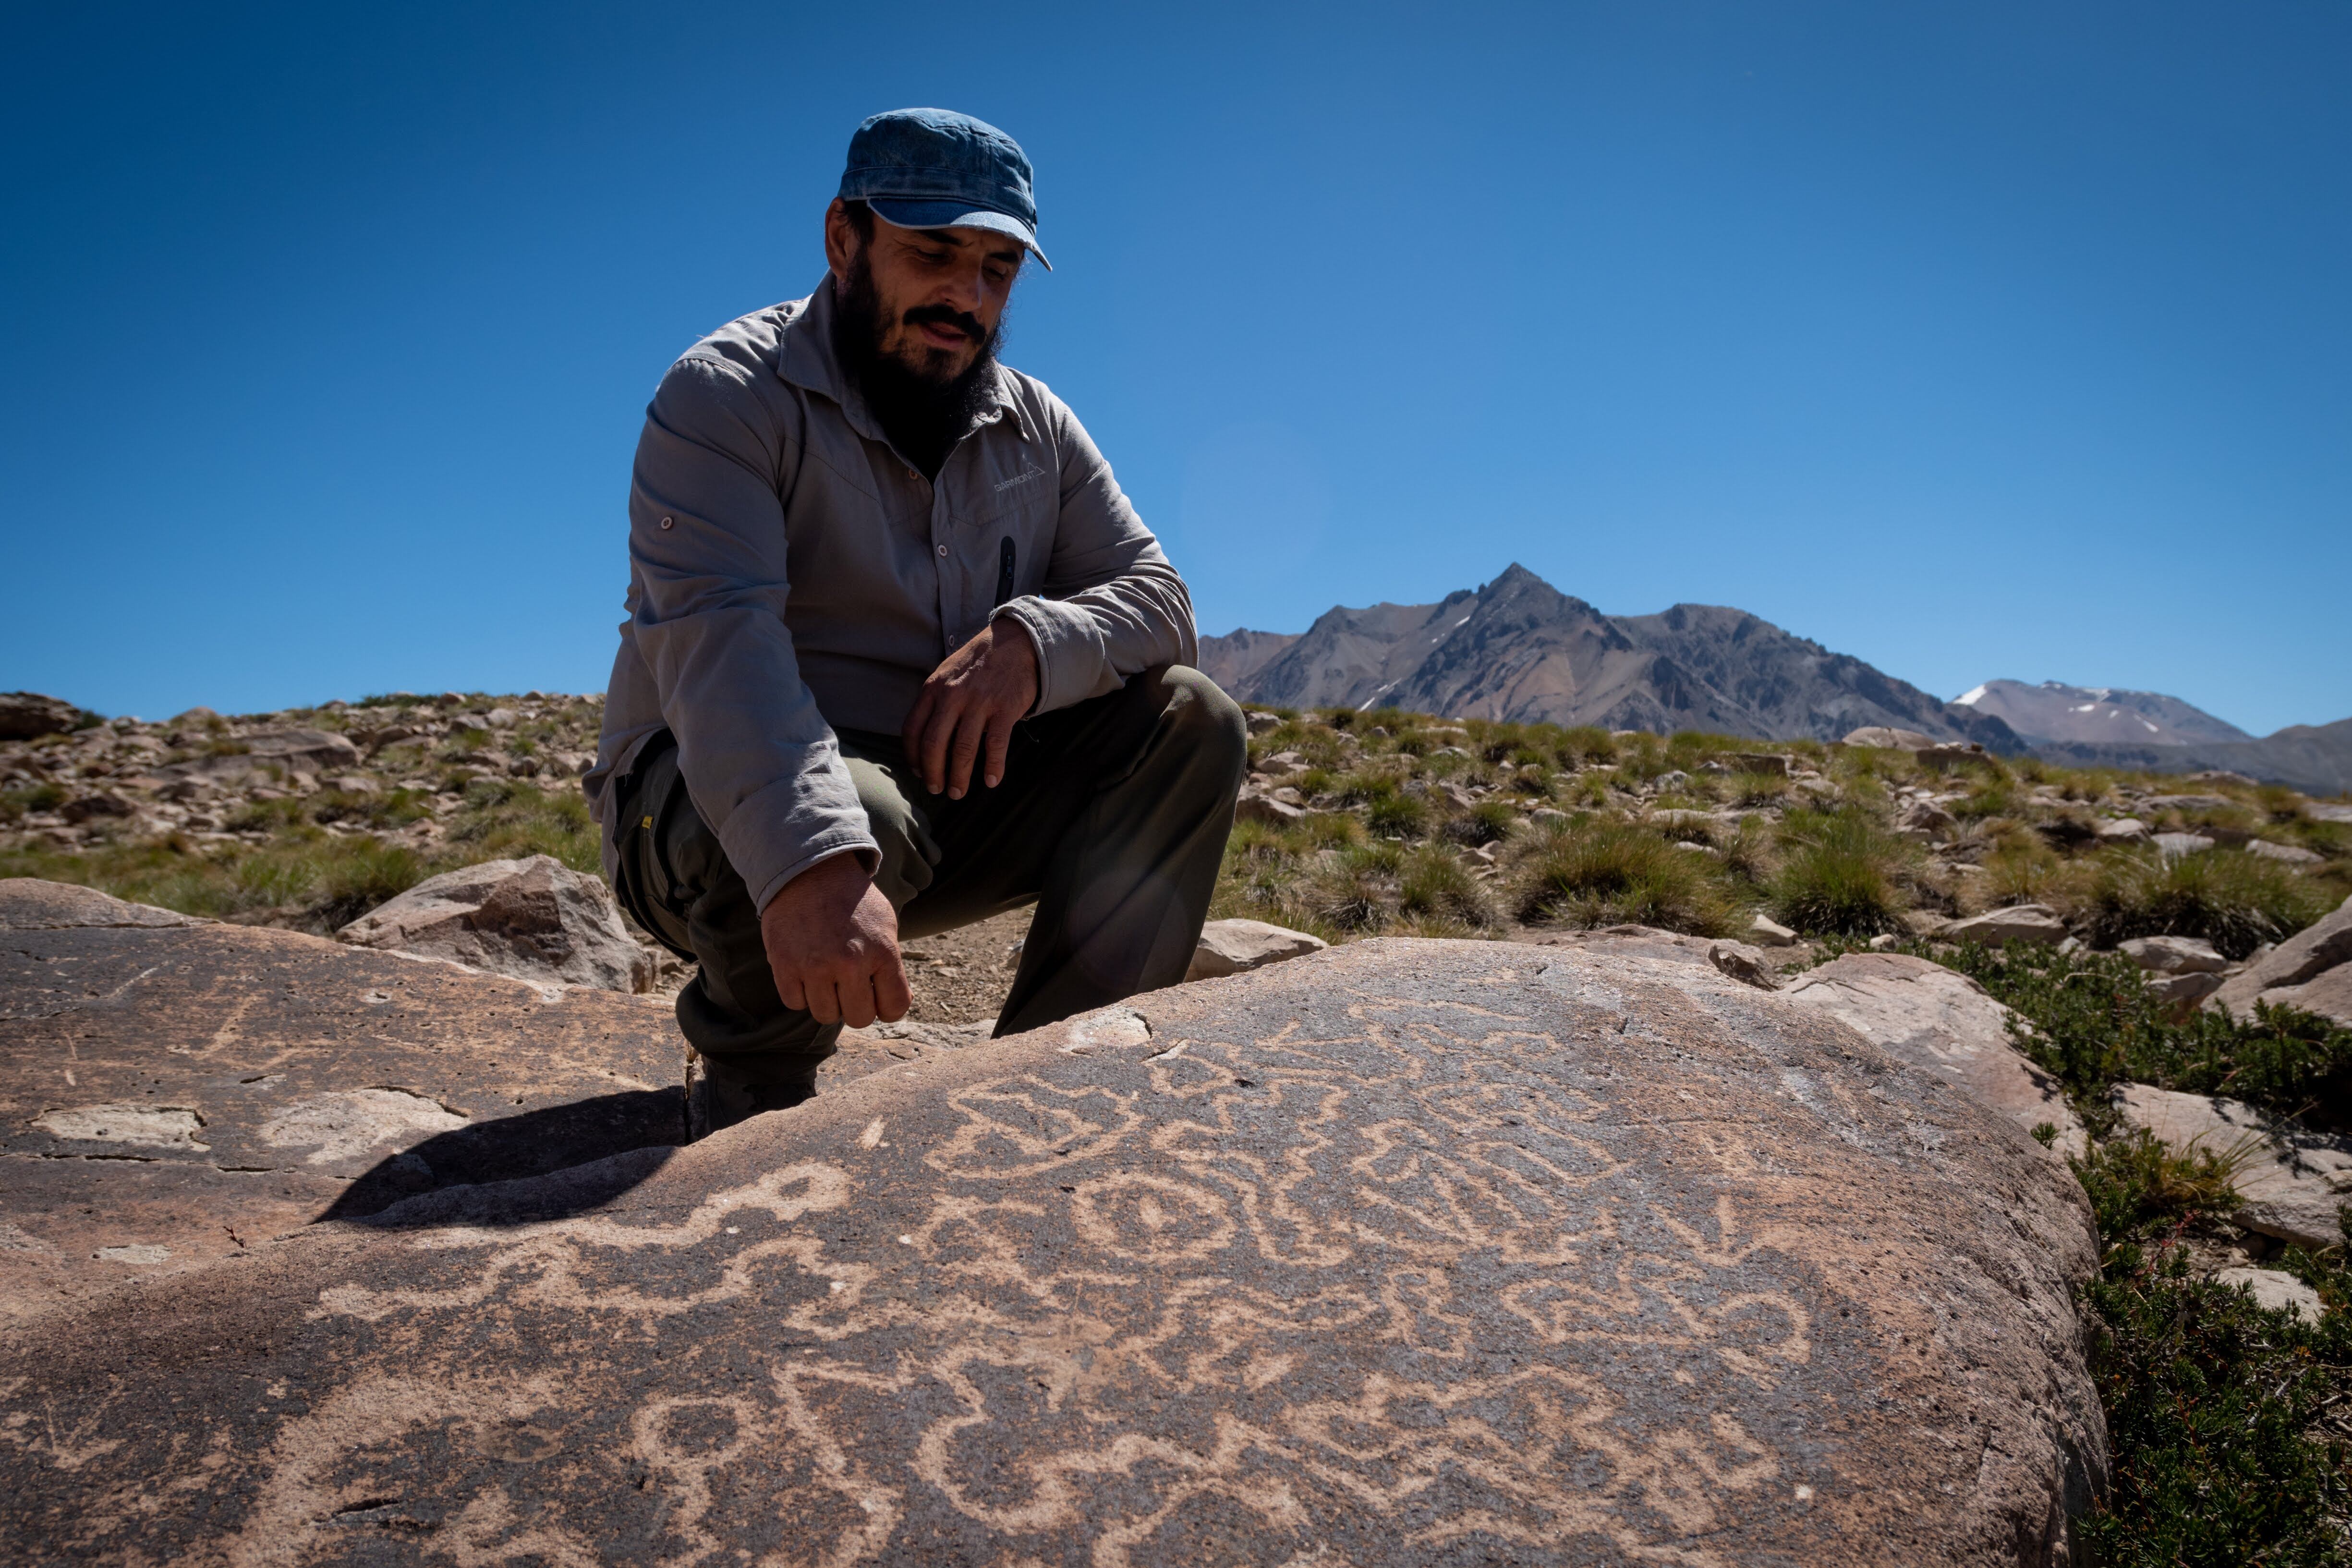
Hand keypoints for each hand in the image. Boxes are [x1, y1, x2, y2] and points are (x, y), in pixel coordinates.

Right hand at [758, 854, 909, 1027]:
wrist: (811, 871)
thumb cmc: (854, 902)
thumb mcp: (886, 925)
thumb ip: (892, 966)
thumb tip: (892, 1006)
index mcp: (883, 952)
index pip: (894, 1008)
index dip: (887, 1008)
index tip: (879, 997)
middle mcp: (850, 962)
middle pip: (859, 1018)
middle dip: (856, 1006)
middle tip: (850, 986)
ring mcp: (815, 965)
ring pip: (825, 1015)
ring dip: (828, 1001)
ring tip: (827, 975)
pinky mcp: (784, 964)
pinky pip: (795, 1002)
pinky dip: (800, 993)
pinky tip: (806, 971)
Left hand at [901, 615, 1039, 798]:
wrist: (1014, 643)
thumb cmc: (978, 663)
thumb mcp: (946, 674)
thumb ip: (934, 701)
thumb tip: (924, 739)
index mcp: (933, 688)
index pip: (913, 730)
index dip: (912, 757)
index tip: (918, 772)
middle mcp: (952, 696)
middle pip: (934, 744)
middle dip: (933, 773)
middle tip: (936, 790)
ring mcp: (979, 702)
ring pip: (963, 749)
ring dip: (959, 777)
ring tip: (958, 792)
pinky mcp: (1005, 708)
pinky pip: (995, 745)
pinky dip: (993, 767)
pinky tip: (991, 781)